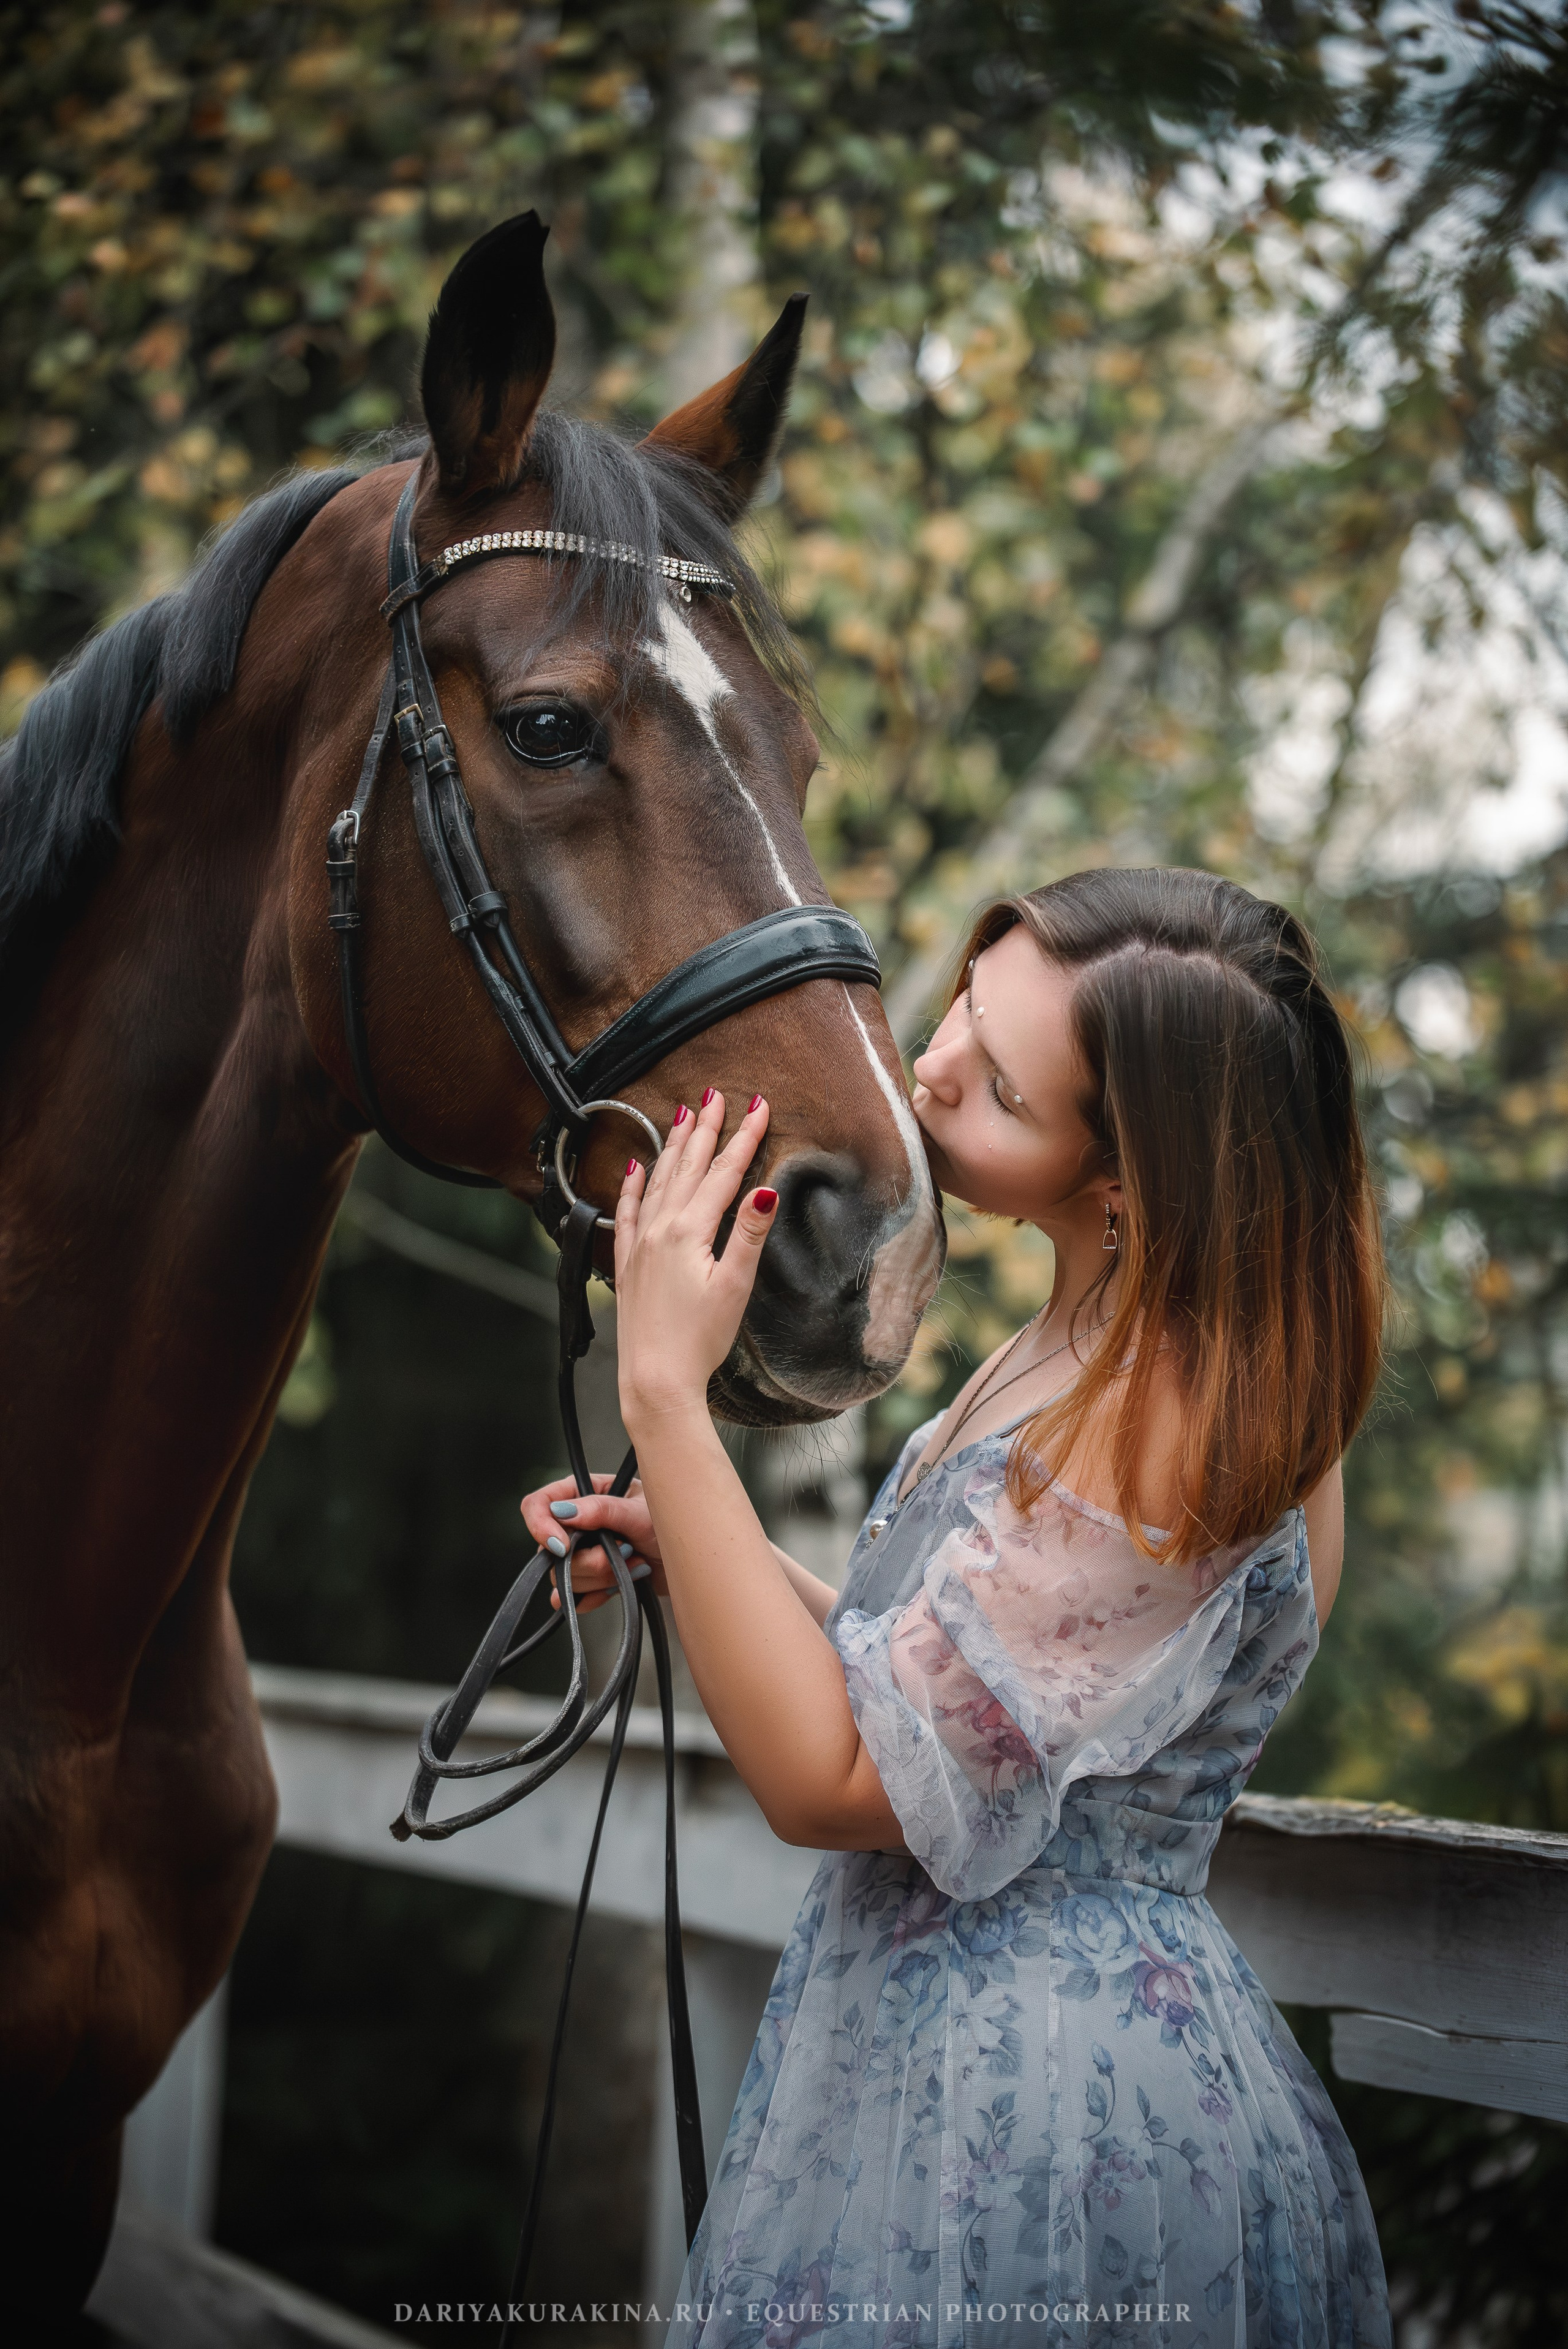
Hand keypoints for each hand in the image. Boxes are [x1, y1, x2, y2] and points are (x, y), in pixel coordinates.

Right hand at [519, 1471, 667, 1614]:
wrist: (697, 1561)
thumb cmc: (676, 1523)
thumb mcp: (640, 1512)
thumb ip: (601, 1510)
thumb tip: (563, 1512)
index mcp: (589, 1493)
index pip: (542, 1503)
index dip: (542, 1526)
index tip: (562, 1547)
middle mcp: (583, 1523)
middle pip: (551, 1549)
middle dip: (586, 1561)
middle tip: (621, 1555)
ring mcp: (588, 1553)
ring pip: (564, 1576)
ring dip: (600, 1578)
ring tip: (633, 1565)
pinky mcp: (596, 1580)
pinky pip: (575, 1597)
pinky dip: (595, 1597)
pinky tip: (616, 1588)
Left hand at [614, 1089, 777, 1432]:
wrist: (655, 1378)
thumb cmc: (699, 1339)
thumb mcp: (735, 1286)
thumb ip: (750, 1235)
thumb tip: (768, 1190)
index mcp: (689, 1232)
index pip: (723, 1174)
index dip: (744, 1138)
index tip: (759, 1106)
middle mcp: (660, 1229)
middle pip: (687, 1168)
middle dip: (705, 1129)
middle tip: (716, 1096)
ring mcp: (641, 1245)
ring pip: (657, 1181)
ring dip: (673, 1147)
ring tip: (684, 1116)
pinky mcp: (628, 1263)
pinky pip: (627, 1211)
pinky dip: (632, 1185)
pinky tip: (635, 1166)